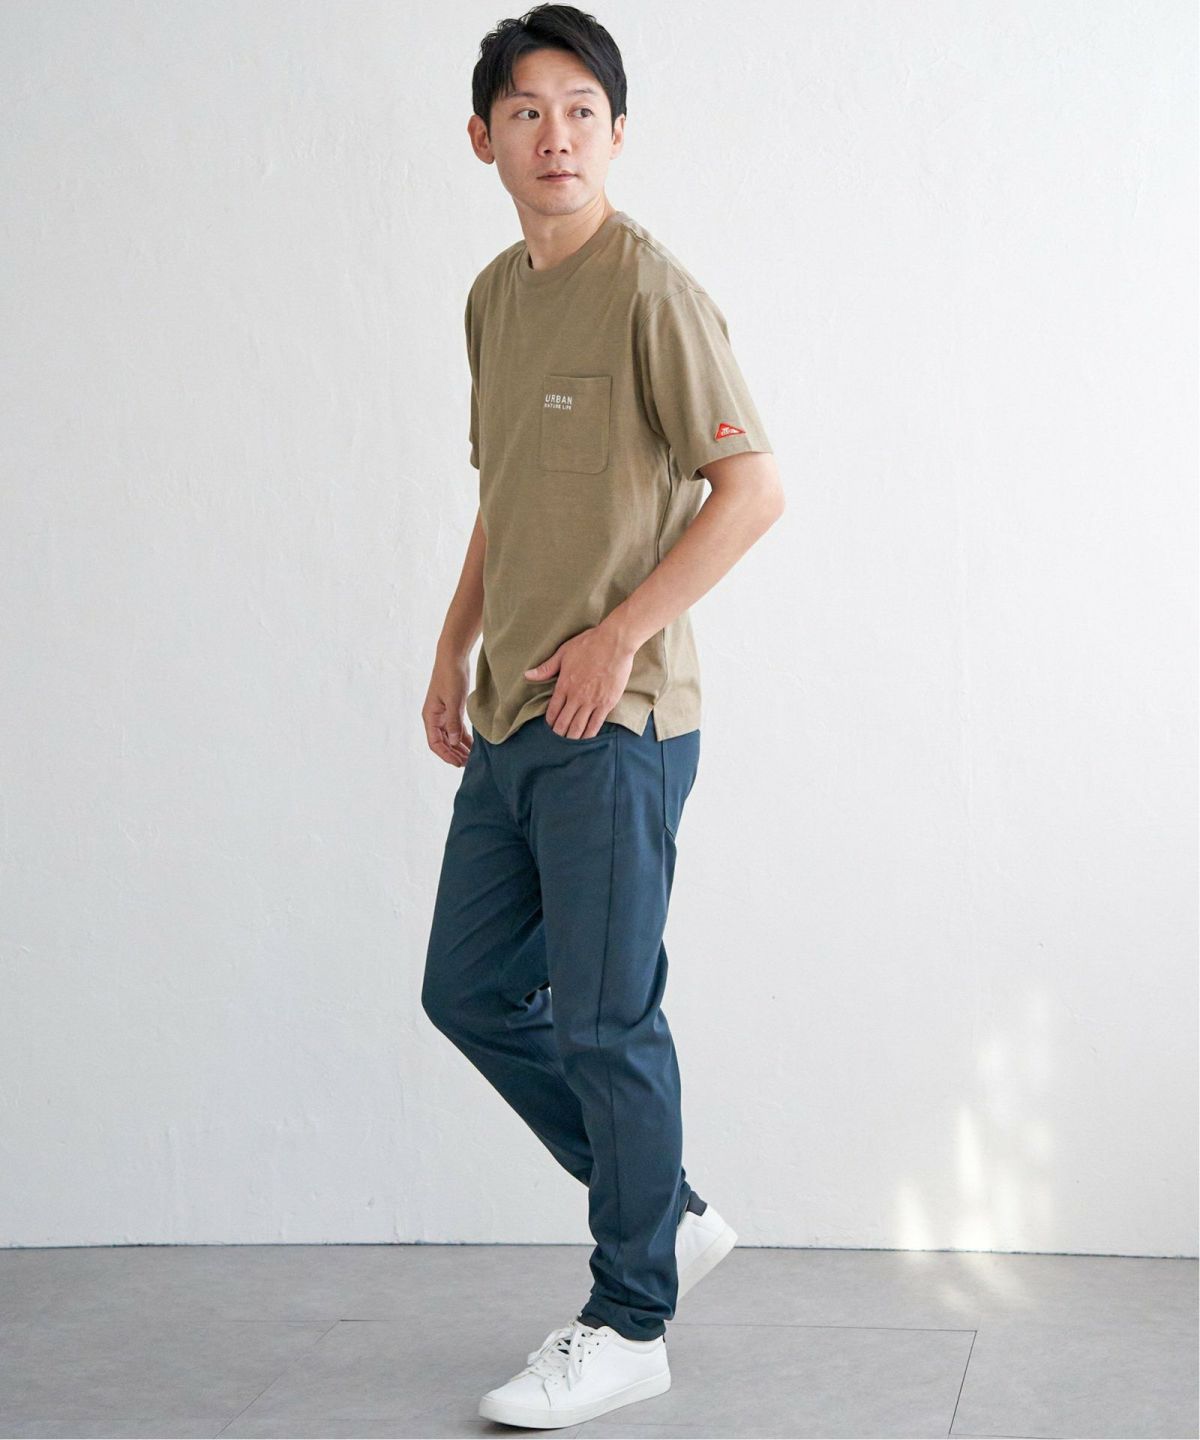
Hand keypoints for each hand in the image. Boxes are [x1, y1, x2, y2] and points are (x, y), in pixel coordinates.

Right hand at [422, 648, 473, 765]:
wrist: (453, 657)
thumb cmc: (450, 676)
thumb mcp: (453, 700)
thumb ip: (454, 722)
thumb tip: (454, 742)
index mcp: (430, 716)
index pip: (435, 743)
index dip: (446, 755)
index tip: (459, 763)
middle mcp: (435, 718)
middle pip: (443, 742)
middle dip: (454, 754)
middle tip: (469, 764)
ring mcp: (443, 714)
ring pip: (451, 737)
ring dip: (460, 747)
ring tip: (473, 758)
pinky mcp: (452, 709)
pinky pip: (457, 728)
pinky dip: (464, 737)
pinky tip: (473, 745)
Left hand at [524, 624, 635, 738]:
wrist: (614, 642)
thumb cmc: (589, 644)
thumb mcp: (563, 653)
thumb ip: (546, 668)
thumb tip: (527, 675)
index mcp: (564, 685)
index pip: (553, 710)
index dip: (550, 720)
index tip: (550, 725)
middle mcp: (576, 696)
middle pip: (564, 722)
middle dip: (559, 732)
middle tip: (558, 738)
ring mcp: (592, 701)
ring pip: (579, 727)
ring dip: (572, 737)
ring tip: (570, 741)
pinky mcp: (607, 703)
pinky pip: (596, 724)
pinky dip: (589, 734)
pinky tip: (586, 738)